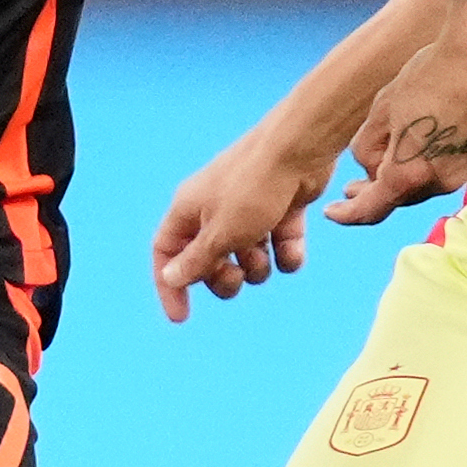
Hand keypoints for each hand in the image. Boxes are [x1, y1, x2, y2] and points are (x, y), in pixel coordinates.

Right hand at [151, 124, 335, 323]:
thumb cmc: (253, 186)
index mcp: (188, 210)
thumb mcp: (220, 232)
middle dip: (222, 278)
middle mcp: (214, 210)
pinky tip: (292, 249)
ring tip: (266, 254)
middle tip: (237, 278)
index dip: (170, 286)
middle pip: (208, 261)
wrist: (300, 150)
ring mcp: (248, 210)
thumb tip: (171, 278)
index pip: (166, 252)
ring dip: (257, 267)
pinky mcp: (280, 209)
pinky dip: (286, 254)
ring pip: (246, 257)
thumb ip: (196, 260)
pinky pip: (278, 246)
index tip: (182, 316)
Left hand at [326, 0, 466, 227]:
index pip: (371, 209)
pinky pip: (462, 162)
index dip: (348, 214)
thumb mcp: (383, 109)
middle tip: (354, 185)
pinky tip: (441, 130)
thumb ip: (368, 148)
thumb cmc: (431, 73)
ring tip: (399, 151)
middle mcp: (445, 181)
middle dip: (379, 190)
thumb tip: (372, 167)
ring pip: (435, 180)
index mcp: (410, 173)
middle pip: (405, 194)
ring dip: (414, 171)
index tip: (333, 212)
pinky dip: (446, 156)